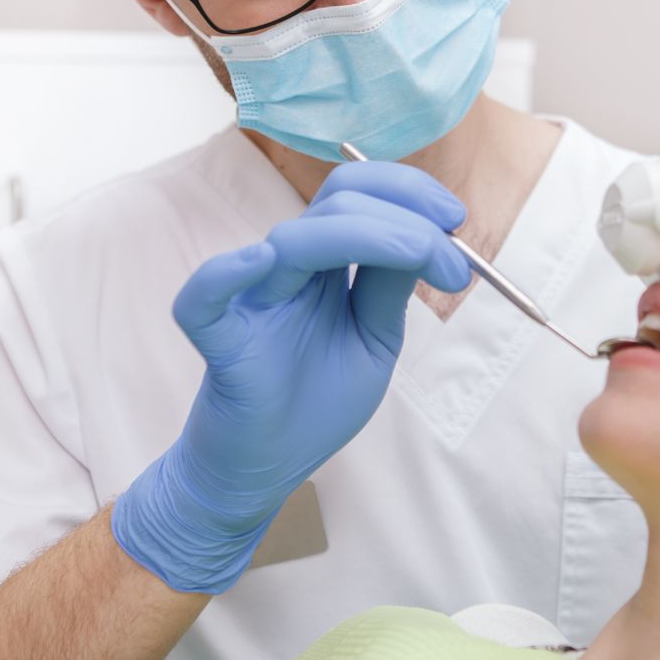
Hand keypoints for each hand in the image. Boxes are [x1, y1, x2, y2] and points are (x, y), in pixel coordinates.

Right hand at [112, 161, 471, 592]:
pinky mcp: (222, 343)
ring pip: (293, 241)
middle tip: (453, 260)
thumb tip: (435, 239)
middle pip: (335, 206)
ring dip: (366, 235)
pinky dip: (225, 274)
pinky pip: (203, 301)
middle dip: (404, 218)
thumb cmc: (317, 400)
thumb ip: (390, 288)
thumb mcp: (374, 337)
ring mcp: (251, 302)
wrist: (270, 466)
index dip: (408, 193)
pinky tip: (262, 261)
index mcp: (323, 264)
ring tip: (419, 259)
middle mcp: (287, 270)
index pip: (356, 196)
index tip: (456, 220)